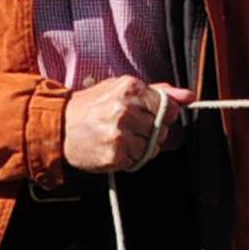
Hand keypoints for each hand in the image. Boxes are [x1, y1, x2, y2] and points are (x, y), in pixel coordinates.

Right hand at [62, 75, 191, 174]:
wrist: (59, 127)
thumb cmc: (92, 106)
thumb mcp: (121, 89)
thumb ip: (158, 92)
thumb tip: (189, 97)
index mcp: (130, 88)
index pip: (167, 107)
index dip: (162, 115)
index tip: (149, 116)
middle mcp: (125, 110)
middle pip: (161, 129)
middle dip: (150, 131)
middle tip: (129, 128)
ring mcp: (119, 134)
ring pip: (151, 147)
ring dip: (140, 146)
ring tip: (120, 138)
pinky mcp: (114, 155)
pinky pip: (136, 161)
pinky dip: (128, 158)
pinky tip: (113, 148)